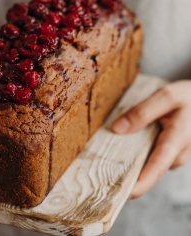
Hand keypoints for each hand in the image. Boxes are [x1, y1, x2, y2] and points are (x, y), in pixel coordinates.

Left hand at [111, 81, 190, 198]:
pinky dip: (140, 157)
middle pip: (154, 170)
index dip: (143, 182)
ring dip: (135, 166)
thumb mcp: (166, 97)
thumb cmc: (187, 97)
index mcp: (179, 138)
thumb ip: (143, 112)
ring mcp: (177, 152)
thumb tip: (117, 129)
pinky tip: (125, 152)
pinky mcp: (172, 150)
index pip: (159, 164)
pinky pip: (155, 158)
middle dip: (133, 177)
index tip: (126, 193)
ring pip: (154, 164)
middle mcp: (180, 151)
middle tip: (107, 180)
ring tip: (110, 165)